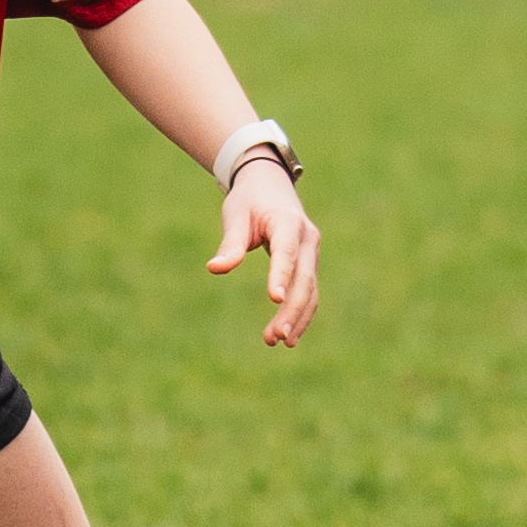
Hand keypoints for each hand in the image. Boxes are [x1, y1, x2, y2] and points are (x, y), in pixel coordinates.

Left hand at [203, 150, 318, 348]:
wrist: (271, 184)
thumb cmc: (249, 200)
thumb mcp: (236, 216)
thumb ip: (230, 244)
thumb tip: (215, 268)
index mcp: (288, 223)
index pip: (285, 253)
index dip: (281, 276)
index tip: (274, 299)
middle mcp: (306, 239)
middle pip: (304, 279)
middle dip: (291, 310)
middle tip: (275, 336)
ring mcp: (311, 253)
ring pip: (310, 290)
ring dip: (297, 317)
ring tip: (278, 341)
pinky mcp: (308, 265)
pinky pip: (310, 292)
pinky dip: (301, 313)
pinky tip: (289, 335)